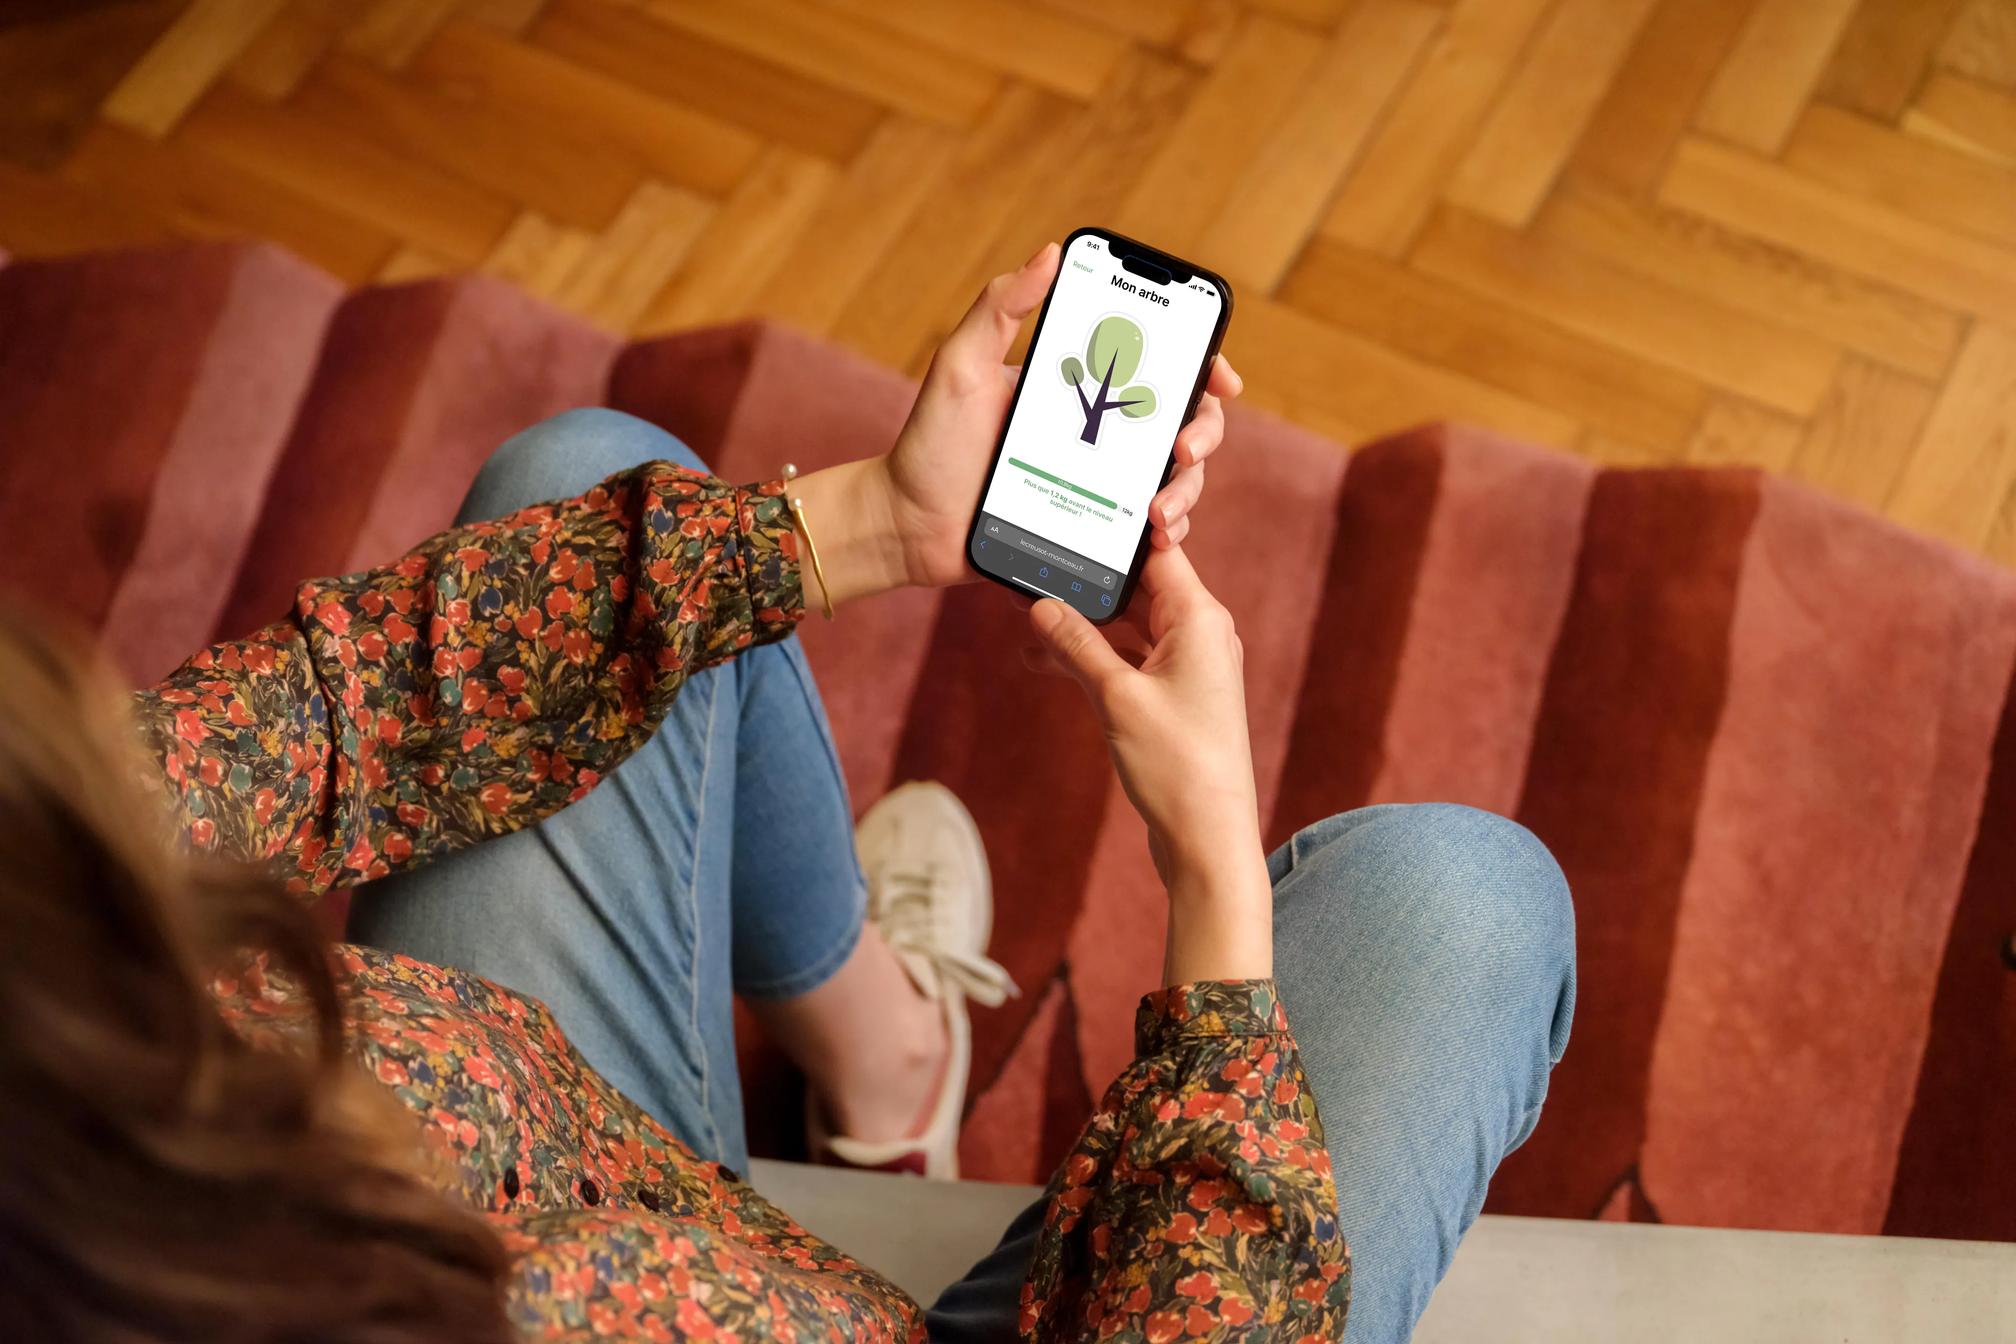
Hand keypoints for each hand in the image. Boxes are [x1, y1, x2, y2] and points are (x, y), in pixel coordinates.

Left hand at [788, 244, 1243, 606]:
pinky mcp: (1092, 528)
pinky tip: (1155, 536)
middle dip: (1204, 432)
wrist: (907, 527)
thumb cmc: (929, 443)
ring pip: (1174, 479)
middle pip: (1182, 422)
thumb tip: (1051, 252)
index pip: (1156, 366)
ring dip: (1188, 490)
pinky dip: (1166, 532)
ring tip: (1162, 509)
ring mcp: (1099, 482)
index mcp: (1079, 385)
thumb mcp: (960, 366)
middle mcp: (1098, 431)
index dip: (1202, 365)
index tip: (1221, 376)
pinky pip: (1144, 530)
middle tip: (1185, 448)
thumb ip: (999, 307)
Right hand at [1028, 546, 1270, 983]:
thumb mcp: (1116, 697)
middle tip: (1035, 564)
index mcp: (1200, 618)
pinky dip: (1093, 657)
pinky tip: (1047, 658)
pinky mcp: (1175, 697)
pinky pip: (1129, 659)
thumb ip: (1077, 645)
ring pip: (1129, 625)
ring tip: (1028, 616)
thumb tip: (1041, 606)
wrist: (1208, 837)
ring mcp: (1189, 666)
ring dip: (1083, 624)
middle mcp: (1201, 634)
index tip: (1075, 511)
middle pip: (1140, 586)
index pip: (1156, 552)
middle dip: (1088, 580)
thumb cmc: (1177, 765)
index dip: (1115, 531)